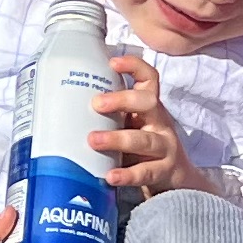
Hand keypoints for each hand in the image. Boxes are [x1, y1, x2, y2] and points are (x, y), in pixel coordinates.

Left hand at [89, 54, 194, 196]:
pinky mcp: (164, 172)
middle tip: (96, 104)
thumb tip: (65, 109)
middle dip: (122, 100)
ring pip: (144, 139)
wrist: (177, 179)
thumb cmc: (144, 149)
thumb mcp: (132, 127)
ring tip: (93, 140)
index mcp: (150, 108)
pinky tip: (111, 176)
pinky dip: (127, 174)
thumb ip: (110, 118)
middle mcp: (160, 123)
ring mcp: (165, 148)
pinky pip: (145, 172)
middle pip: (148, 103)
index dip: (134, 67)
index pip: (149, 79)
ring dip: (117, 139)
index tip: (113, 62)